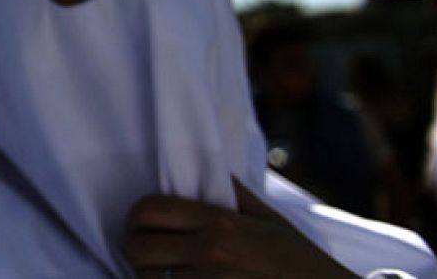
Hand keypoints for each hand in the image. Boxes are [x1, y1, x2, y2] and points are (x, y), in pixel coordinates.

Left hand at [124, 179, 354, 277]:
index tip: (144, 228)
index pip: (149, 210)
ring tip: (168, 275)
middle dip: (138, 253)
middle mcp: (212, 252)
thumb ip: (233, 194)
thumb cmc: (299, 263)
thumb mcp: (270, 220)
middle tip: (151, 257)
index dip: (137, 219)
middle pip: (138, 248)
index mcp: (222, 223)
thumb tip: (208, 167)